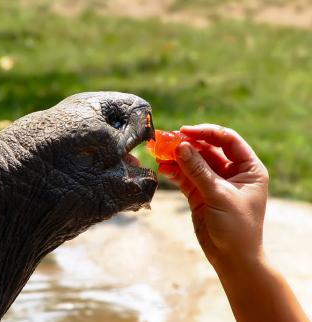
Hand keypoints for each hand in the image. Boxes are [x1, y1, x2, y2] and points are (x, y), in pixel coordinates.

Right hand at [159, 124, 268, 268]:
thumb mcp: (219, 195)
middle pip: (207, 149)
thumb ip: (198, 170)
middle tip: (168, 141)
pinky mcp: (200, 193)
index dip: (207, 132)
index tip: (185, 131)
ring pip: (194, 163)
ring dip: (178, 158)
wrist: (232, 259)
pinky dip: (175, 172)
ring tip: (161, 154)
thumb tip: (180, 147)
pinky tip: (164, 169)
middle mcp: (232, 172)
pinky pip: (186, 177)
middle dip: (188, 145)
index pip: (227, 140)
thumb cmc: (237, 227)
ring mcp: (214, 182)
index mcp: (248, 168)